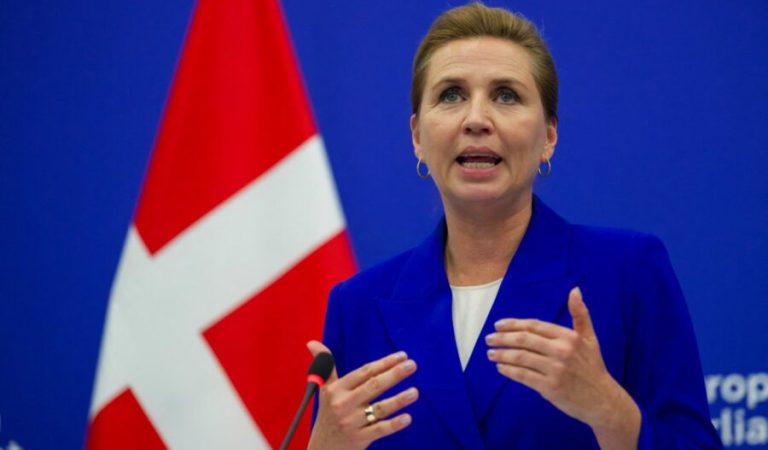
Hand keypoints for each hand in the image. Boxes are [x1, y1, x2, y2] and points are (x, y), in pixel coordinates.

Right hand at [306, 341, 418, 449]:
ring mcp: (351, 423)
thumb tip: (311, 342)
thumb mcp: (324, 390)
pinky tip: (408, 418)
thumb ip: (326, 367)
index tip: (402, 356)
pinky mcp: (359, 439)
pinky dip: (394, 424)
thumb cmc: (328, 414)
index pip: (364, 372)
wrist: (322, 448)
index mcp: (336, 390)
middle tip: (412, 365)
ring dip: (398, 400)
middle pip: (373, 386)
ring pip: (379, 409)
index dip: (384, 363)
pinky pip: (380, 430)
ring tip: (415, 392)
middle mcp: (343, 404)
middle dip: (394, 374)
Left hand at [485, 287, 639, 448]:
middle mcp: (561, 351)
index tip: (498, 325)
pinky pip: (523, 376)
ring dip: (501, 354)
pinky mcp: (550, 387)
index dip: (513, 324)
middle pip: (524, 340)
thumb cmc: (593, 367)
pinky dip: (509, 371)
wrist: (602, 400)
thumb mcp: (590, 338)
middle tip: (488, 339)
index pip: (534, 326)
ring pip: (520, 358)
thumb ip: (581, 314)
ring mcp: (555, 370)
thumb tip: (575, 290)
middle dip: (502, 338)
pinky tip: (501, 368)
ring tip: (490, 354)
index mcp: (568, 337)